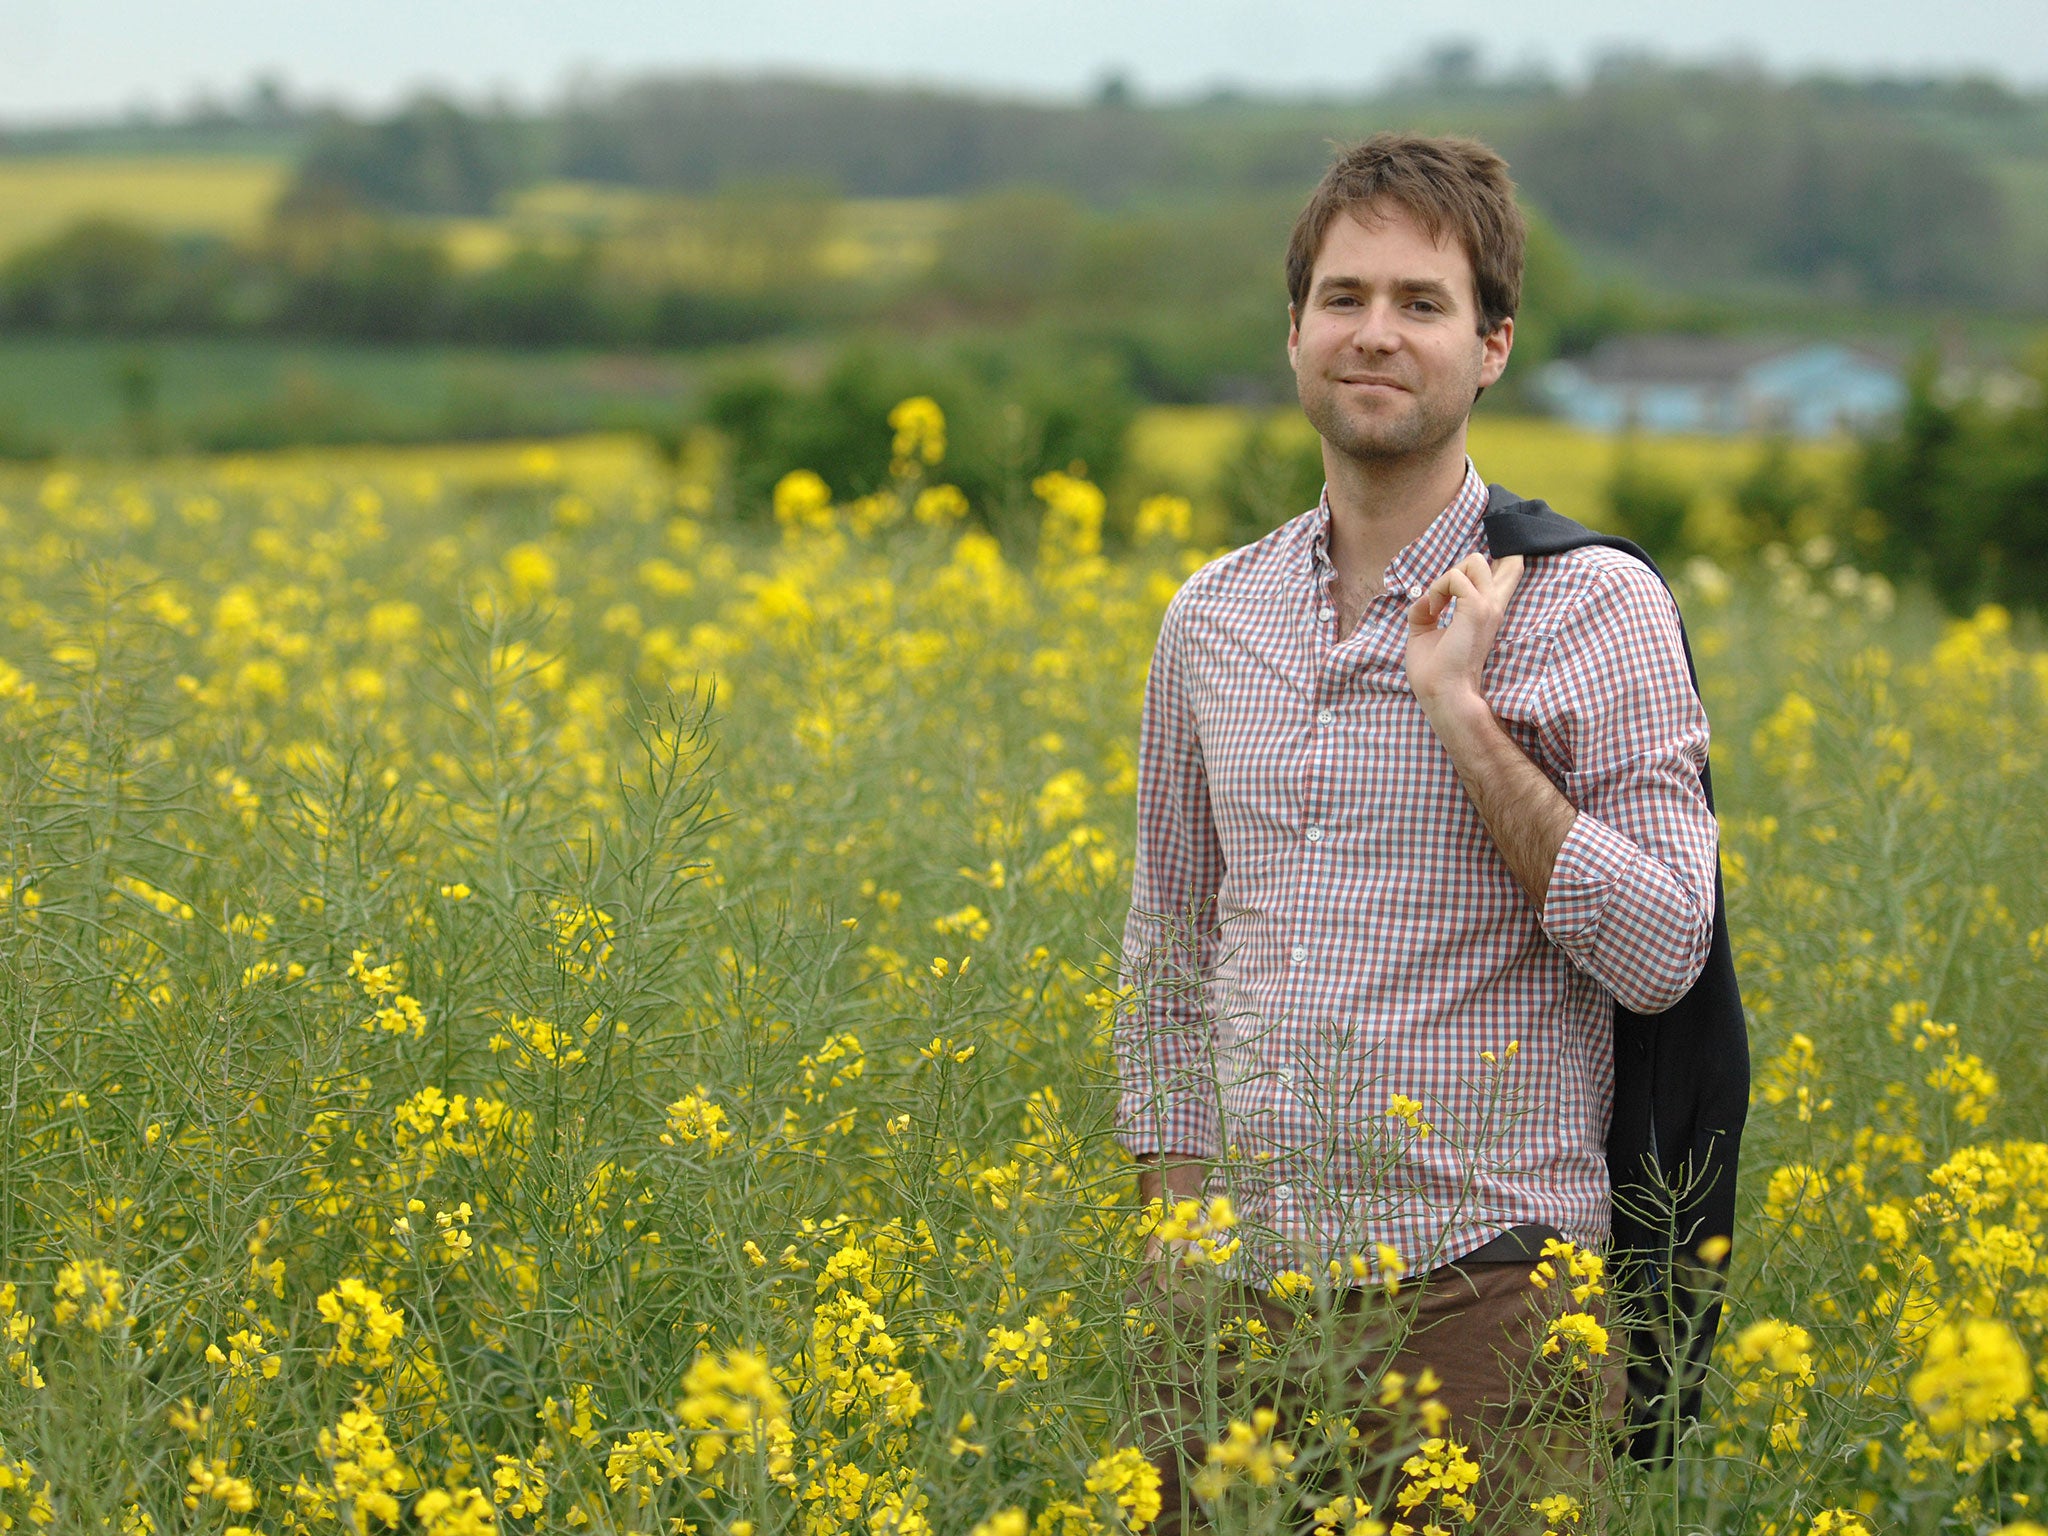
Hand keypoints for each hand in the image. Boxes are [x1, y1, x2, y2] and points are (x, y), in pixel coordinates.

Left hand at [1404, 553, 1524, 716]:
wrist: (1442, 694)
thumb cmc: (1435, 673)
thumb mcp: (1424, 634)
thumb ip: (1425, 611)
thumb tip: (1422, 598)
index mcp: (1486, 613)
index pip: (1509, 576)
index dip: (1502, 563)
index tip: (1478, 573)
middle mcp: (1493, 607)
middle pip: (1504, 561)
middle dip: (1464, 567)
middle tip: (1443, 598)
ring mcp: (1487, 606)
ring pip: (1474, 561)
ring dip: (1446, 578)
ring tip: (1436, 605)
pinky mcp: (1476, 608)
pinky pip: (1455, 577)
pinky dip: (1436, 589)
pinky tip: (1433, 611)